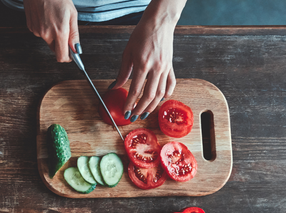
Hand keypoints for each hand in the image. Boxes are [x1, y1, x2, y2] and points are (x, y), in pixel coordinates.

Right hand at [25, 0, 78, 62]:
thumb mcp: (72, 14)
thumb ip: (74, 34)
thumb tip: (76, 49)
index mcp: (59, 31)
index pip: (62, 56)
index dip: (68, 58)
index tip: (72, 55)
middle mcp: (46, 34)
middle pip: (55, 50)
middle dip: (61, 45)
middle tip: (65, 31)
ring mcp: (37, 31)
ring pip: (48, 40)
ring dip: (52, 34)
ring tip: (54, 18)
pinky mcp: (31, 27)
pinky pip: (40, 33)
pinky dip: (45, 28)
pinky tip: (46, 17)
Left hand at [111, 0, 186, 118]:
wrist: (159, 23)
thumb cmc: (142, 34)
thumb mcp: (127, 53)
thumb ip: (122, 72)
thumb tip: (115, 86)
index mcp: (143, 64)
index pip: (136, 90)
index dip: (130, 103)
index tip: (125, 111)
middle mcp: (156, 68)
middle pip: (149, 95)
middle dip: (140, 108)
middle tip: (134, 116)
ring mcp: (165, 68)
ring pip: (160, 93)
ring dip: (152, 105)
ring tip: (144, 112)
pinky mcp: (171, 66)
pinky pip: (171, 84)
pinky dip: (166, 94)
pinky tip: (160, 99)